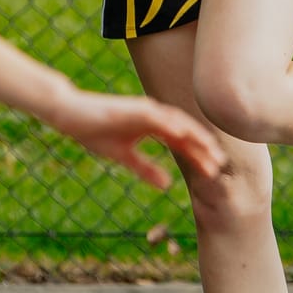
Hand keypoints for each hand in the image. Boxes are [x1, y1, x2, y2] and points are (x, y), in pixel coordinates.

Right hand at [49, 89, 224, 188]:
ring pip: (177, 122)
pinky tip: (184, 136)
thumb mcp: (124, 156)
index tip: (213, 171)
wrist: (71, 115)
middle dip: (203, 147)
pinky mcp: (134, 108)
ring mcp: (145, 109)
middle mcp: (153, 115)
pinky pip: (158, 117)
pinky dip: (172, 125)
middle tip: (220, 165)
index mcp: (152, 125)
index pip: (180, 142)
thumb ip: (145, 169)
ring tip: (210, 152)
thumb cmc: (95, 132)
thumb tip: (168, 185)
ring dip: (194, 136)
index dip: (197, 155)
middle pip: (185, 131)